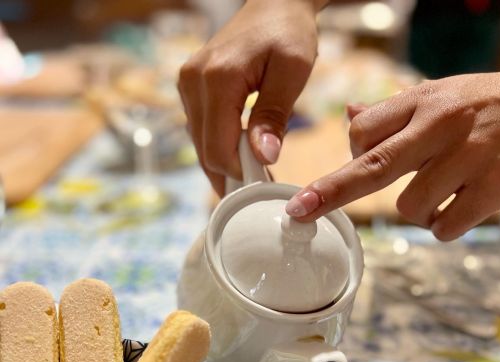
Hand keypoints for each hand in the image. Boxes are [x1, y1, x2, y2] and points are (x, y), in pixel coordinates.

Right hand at [178, 0, 318, 194]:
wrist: (274, 3)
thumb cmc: (288, 31)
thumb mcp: (291, 71)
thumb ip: (273, 115)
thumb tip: (263, 157)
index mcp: (217, 79)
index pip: (217, 148)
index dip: (239, 174)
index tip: (265, 184)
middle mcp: (192, 82)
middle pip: (204, 152)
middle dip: (232, 174)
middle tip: (261, 186)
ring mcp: (187, 85)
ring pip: (200, 145)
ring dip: (225, 164)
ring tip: (255, 174)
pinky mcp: (190, 89)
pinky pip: (201, 131)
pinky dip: (219, 148)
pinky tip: (241, 156)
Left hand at [285, 72, 499, 239]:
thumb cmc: (488, 105)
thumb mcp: (442, 93)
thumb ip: (395, 110)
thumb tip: (350, 117)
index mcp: (424, 101)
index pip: (363, 131)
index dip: (353, 153)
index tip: (353, 163)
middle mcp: (441, 127)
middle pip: (372, 167)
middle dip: (330, 192)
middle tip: (300, 211)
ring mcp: (467, 159)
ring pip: (409, 207)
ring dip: (418, 210)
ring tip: (444, 190)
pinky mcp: (492, 190)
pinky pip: (444, 228)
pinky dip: (444, 225)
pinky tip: (461, 204)